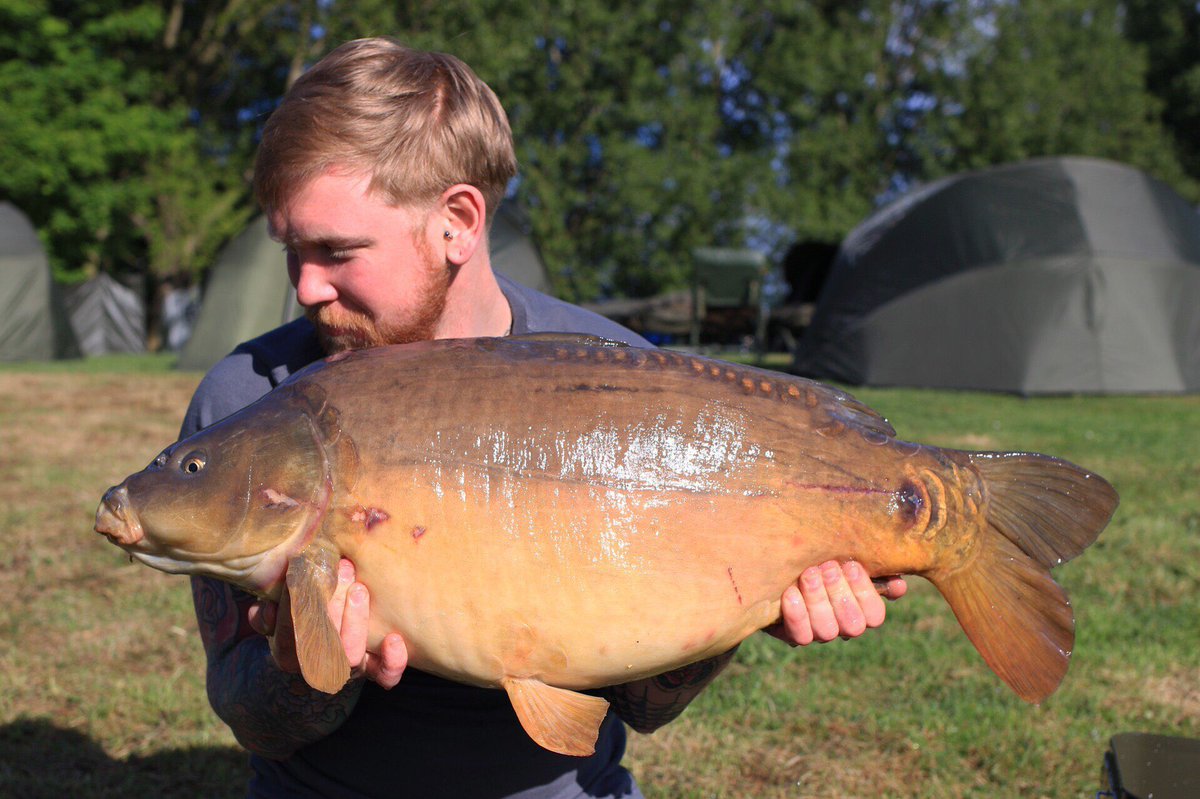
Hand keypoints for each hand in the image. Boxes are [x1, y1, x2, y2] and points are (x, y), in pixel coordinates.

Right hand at [248, 558, 408, 688]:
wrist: (323, 639)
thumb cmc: (301, 615)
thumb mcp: (277, 613)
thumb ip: (267, 613)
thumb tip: (267, 612)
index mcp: (290, 653)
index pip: (288, 636)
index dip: (293, 609)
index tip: (300, 577)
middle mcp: (320, 665)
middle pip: (320, 645)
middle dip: (332, 606)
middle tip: (341, 569)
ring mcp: (348, 668)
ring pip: (352, 657)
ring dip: (356, 622)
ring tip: (359, 589)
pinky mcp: (374, 668)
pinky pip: (385, 675)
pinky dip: (392, 661)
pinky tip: (394, 638)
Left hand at [765, 560, 906, 645]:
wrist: (776, 566)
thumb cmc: (818, 556)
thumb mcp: (843, 557)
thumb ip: (872, 568)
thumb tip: (899, 586)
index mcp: (860, 607)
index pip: (875, 615)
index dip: (866, 593)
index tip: (852, 565)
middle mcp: (842, 626)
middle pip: (852, 625)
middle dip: (840, 593)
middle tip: (828, 567)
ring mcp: (818, 633)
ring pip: (827, 630)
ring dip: (819, 600)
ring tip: (809, 574)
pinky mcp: (792, 635)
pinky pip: (800, 635)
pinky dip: (797, 613)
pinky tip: (790, 591)